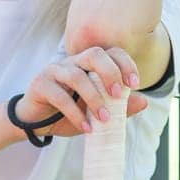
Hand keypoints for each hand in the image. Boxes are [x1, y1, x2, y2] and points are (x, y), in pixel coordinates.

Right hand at [15, 45, 148, 136]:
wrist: (35, 124)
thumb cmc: (67, 114)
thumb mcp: (97, 113)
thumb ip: (119, 108)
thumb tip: (144, 101)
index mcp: (88, 64)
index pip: (110, 53)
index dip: (125, 64)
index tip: (135, 84)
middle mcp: (71, 62)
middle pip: (94, 54)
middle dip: (110, 73)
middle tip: (118, 95)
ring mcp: (53, 70)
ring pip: (77, 76)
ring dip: (94, 98)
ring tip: (104, 119)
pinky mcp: (39, 84)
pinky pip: (60, 96)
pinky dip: (75, 114)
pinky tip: (85, 127)